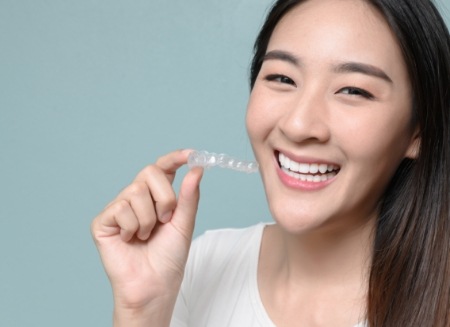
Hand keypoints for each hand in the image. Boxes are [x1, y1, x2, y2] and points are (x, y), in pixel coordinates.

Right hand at [91, 149, 202, 323]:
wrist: (155, 284)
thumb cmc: (169, 256)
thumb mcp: (184, 222)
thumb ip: (188, 196)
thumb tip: (196, 169)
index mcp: (156, 196)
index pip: (162, 168)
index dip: (174, 158)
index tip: (190, 154)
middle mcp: (136, 197)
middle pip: (149, 172)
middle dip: (165, 197)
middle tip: (165, 220)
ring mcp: (118, 207)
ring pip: (135, 191)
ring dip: (149, 218)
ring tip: (146, 235)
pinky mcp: (103, 221)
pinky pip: (121, 208)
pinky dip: (133, 227)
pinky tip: (130, 240)